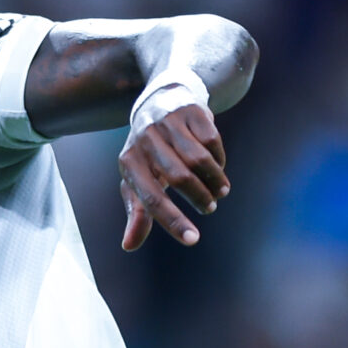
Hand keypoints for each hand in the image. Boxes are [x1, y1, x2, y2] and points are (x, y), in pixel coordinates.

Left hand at [119, 101, 228, 250]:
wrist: (159, 102)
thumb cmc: (148, 153)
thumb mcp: (137, 179)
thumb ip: (136, 212)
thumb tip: (128, 246)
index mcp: (129, 162)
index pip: (150, 199)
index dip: (173, 221)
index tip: (193, 240)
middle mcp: (146, 140)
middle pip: (179, 178)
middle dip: (199, 198)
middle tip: (209, 208)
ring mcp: (168, 123)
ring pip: (199, 159)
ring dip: (214, 181)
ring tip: (219, 192)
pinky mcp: (190, 111)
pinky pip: (212, 141)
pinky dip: (219, 160)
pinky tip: (218, 167)